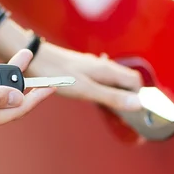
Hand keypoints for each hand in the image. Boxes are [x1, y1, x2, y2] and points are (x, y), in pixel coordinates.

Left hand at [27, 42, 143, 111]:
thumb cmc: (57, 74)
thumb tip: (139, 104)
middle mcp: (102, 65)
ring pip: (113, 79)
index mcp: (107, 69)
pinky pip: (101, 79)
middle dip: (130, 96)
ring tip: (113, 109)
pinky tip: (95, 96)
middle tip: (125, 115)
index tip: (136, 113)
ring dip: (117, 93)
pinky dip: (104, 89)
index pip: (135, 81)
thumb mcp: (86, 90)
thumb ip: (112, 97)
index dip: (140, 96)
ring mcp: (92, 66)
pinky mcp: (81, 68)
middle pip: (126, 80)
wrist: (34, 58)